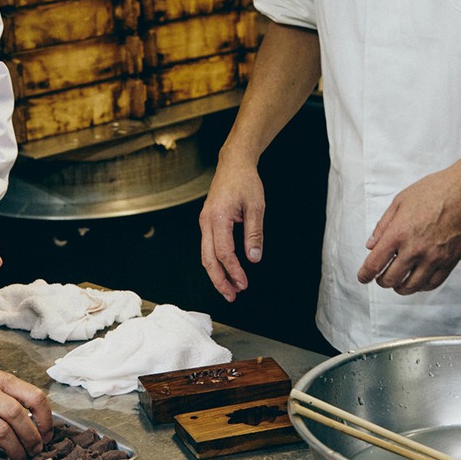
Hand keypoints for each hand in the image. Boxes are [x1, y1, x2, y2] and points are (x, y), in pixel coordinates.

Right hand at [0, 356, 52, 459]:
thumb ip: (8, 396)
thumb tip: (33, 425)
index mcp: (0, 380)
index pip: (35, 397)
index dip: (46, 420)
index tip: (47, 435)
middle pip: (20, 417)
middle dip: (33, 439)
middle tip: (35, 452)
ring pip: (3, 433)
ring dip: (16, 451)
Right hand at [199, 156, 265, 301]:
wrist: (233, 164)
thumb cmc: (245, 181)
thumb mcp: (256, 207)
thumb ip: (254, 234)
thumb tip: (254, 258)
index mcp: (218, 217)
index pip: (224, 252)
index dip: (234, 271)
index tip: (244, 284)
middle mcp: (206, 221)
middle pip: (208, 259)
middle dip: (219, 280)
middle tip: (232, 296)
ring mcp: (204, 222)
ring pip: (205, 255)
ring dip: (216, 274)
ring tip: (230, 288)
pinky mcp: (207, 222)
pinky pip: (208, 247)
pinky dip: (215, 262)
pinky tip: (226, 270)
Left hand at [358, 159, 460, 294]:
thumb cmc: (434, 191)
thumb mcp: (400, 201)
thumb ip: (383, 225)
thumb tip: (371, 245)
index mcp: (398, 233)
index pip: (375, 263)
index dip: (365, 275)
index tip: (363, 277)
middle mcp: (415, 249)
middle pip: (391, 279)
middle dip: (382, 281)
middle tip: (380, 278)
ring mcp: (434, 257)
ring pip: (412, 286)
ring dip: (400, 288)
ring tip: (398, 283)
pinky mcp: (450, 261)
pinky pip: (432, 283)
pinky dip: (421, 287)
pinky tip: (417, 282)